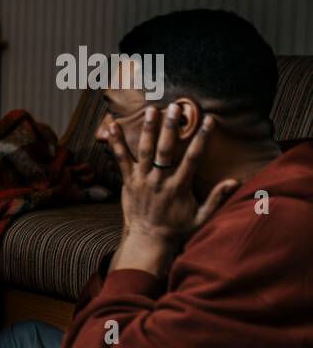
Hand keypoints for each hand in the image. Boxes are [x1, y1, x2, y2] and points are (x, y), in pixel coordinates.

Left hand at [101, 105, 237, 274]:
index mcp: (179, 187)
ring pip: (144, 151)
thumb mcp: (201, 217)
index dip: (201, 139)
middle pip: (165, 150)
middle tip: (175, 108)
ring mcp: (142, 181)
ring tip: (151, 109)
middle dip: (171, 128)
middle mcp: (159, 181)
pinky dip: (116, 143)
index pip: (193, 158)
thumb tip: (236, 181)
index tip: (209, 121)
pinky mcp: (128, 182)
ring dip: (148, 129)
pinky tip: (112, 126)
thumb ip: (217, 198)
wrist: (148, 240)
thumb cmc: (177, 229)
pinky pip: (121, 160)